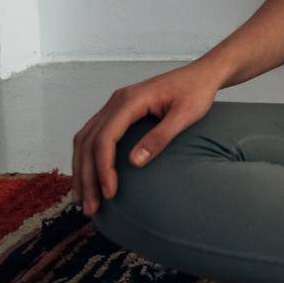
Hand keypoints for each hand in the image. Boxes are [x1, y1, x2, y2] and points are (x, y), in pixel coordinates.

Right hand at [70, 60, 224, 216]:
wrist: (202, 74)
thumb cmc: (196, 92)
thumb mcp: (185, 115)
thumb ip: (160, 137)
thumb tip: (134, 163)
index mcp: (130, 100)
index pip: (105, 138)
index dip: (103, 168)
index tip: (109, 193)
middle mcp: (116, 101)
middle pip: (88, 142)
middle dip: (86, 176)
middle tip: (90, 208)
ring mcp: (115, 105)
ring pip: (85, 140)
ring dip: (82, 170)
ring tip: (84, 200)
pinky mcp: (118, 112)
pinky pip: (93, 136)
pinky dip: (87, 158)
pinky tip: (89, 178)